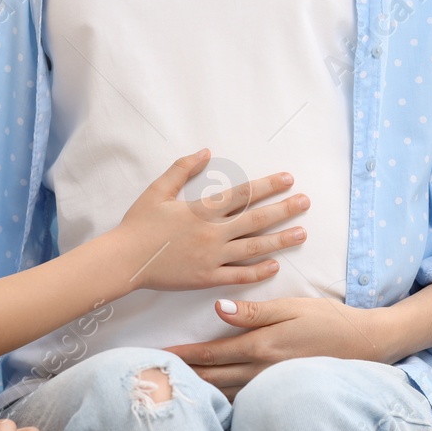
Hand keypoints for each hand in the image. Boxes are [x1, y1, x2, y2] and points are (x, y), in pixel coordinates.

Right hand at [115, 149, 309, 291]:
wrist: (125, 259)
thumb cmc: (139, 223)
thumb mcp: (158, 190)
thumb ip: (181, 168)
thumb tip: (205, 151)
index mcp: (202, 210)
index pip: (243, 194)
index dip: (268, 185)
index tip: (288, 178)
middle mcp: (212, 233)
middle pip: (256, 220)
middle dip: (284, 209)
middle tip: (306, 202)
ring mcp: (212, 258)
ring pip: (254, 248)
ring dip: (281, 240)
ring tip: (302, 233)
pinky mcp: (207, 278)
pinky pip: (239, 275)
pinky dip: (259, 271)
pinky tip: (275, 265)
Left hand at [164, 296, 389, 399]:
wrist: (364, 345)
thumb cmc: (327, 320)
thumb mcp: (291, 307)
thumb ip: (253, 311)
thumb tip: (218, 309)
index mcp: (260, 346)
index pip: (212, 354)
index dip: (184, 354)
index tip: (158, 353)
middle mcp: (261, 371)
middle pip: (212, 377)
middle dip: (183, 375)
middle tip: (154, 374)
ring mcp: (270, 385)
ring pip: (225, 391)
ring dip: (199, 388)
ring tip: (175, 386)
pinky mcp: (279, 390)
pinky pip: (242, 397)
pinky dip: (221, 397)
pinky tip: (210, 397)